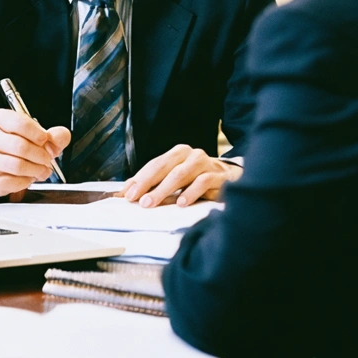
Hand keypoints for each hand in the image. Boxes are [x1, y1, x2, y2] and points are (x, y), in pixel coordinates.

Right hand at [0, 109, 69, 198]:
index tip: (45, 139)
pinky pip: (12, 182)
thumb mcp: (37, 134)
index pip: (18, 123)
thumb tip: (60, 137)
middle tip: (47, 158)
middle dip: (40, 155)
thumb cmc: (16, 146)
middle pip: (19, 146)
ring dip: (36, 169)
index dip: (37, 133)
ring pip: (17, 166)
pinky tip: (29, 177)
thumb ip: (54, 135)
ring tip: (42, 169)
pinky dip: (26, 181)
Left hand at [119, 144, 242, 207]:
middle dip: (147, 183)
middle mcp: (190, 155)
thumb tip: (125, 194)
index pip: (154, 164)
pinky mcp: (219, 176)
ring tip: (151, 203)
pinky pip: (203, 182)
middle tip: (136, 199)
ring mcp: (206, 163)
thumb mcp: (176, 180)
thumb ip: (154, 185)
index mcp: (177, 154)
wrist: (232, 179)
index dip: (139, 179)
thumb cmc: (198, 180)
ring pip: (181, 174)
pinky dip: (190, 193)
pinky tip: (181, 204)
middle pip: (164, 167)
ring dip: (164, 189)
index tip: (126, 195)